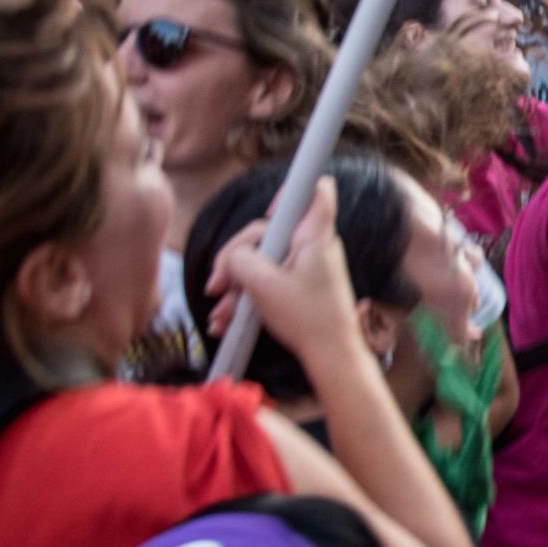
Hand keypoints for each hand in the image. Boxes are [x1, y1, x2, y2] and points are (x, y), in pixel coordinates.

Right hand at [203, 178, 370, 372]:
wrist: (331, 355)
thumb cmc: (306, 317)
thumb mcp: (263, 284)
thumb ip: (240, 257)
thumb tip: (234, 253)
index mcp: (314, 236)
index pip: (316, 191)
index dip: (291, 191)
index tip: (272, 210)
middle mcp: (312, 245)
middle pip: (266, 233)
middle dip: (235, 259)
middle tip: (216, 287)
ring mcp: (306, 266)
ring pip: (262, 262)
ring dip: (236, 286)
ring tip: (220, 314)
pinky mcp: (300, 285)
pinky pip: (269, 280)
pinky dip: (248, 297)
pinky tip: (226, 321)